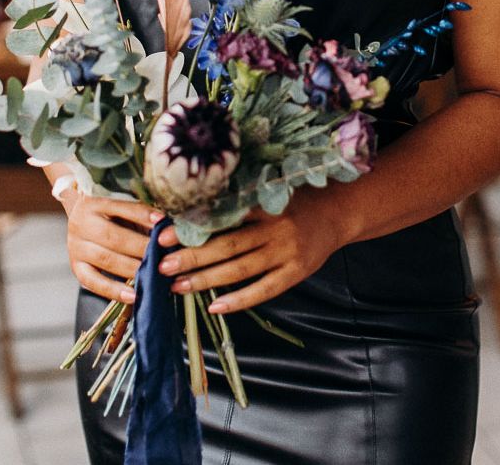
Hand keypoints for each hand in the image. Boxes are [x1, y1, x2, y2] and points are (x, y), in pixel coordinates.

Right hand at [66, 195, 157, 302]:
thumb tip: (167, 226)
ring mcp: (76, 246)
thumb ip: (139, 214)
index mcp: (94, 203)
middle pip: (114, 237)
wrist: (82, 218)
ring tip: (154, 274)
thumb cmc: (112, 212)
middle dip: (141, 247)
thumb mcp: (122, 207)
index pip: (121, 208)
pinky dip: (114, 290)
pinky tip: (133, 296)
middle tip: (164, 255)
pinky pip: (93, 282)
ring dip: (133, 268)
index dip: (142, 215)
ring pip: (106, 259)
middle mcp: (81, 223)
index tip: (162, 222)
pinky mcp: (76, 266)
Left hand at [156, 188, 349, 313]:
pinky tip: (214, 306)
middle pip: (227, 246)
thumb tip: (191, 213)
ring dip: (207, 280)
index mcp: (263, 204)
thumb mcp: (268, 192)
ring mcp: (286, 252)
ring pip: (240, 270)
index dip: (190, 228)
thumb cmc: (293, 201)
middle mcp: (274, 228)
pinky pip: (264, 290)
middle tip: (162, 265)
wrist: (337, 212)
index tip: (162, 235)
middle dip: (192, 257)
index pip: (220, 217)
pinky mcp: (296, 272)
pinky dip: (238, 300)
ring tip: (178, 286)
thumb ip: (237, 202)